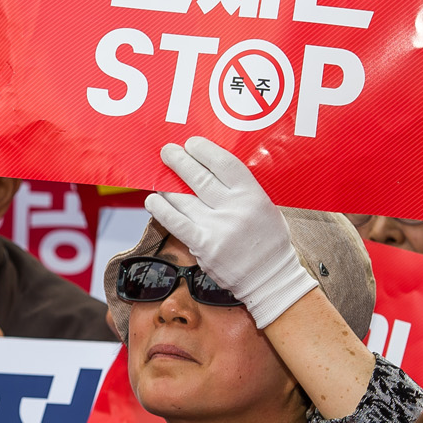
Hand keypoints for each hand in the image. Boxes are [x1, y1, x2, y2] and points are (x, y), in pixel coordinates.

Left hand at [143, 136, 313, 328]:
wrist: (269, 279)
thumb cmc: (267, 241)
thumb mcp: (264, 207)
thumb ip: (241, 190)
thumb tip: (210, 169)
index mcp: (253, 194)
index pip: (224, 163)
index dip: (204, 150)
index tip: (191, 143)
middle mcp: (234, 208)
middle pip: (199, 177)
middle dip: (179, 161)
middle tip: (167, 152)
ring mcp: (217, 227)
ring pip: (183, 198)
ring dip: (167, 185)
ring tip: (159, 178)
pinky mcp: (202, 245)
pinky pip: (175, 222)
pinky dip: (161, 209)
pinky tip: (153, 200)